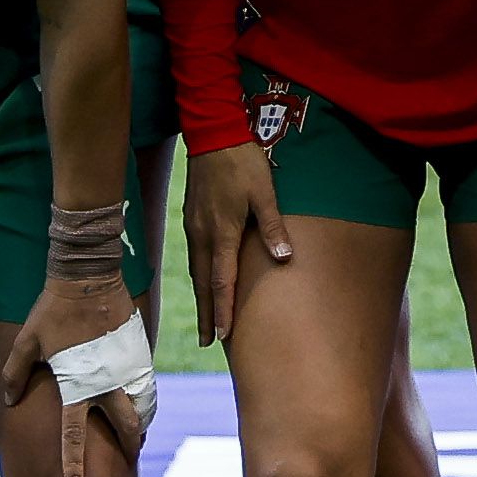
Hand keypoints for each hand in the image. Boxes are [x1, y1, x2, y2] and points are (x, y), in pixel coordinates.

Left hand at [0, 266, 154, 476]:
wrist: (88, 278)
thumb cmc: (53, 311)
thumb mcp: (26, 342)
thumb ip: (15, 374)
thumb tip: (9, 401)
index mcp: (77, 385)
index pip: (74, 434)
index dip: (73, 463)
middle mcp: (107, 383)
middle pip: (126, 428)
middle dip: (129, 448)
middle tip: (129, 460)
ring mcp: (128, 368)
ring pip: (143, 408)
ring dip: (141, 425)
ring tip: (137, 435)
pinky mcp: (140, 353)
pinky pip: (146, 386)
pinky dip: (145, 401)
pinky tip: (140, 404)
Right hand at [184, 140, 291, 343]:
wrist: (213, 135)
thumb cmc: (243, 163)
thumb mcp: (264, 192)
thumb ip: (273, 226)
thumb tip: (285, 258)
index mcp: (222, 232)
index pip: (222, 281)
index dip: (223, 310)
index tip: (224, 336)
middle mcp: (203, 235)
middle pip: (203, 284)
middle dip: (207, 314)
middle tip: (208, 341)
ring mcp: (193, 227)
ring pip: (196, 271)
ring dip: (201, 298)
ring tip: (206, 321)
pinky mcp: (191, 218)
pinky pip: (194, 256)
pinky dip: (198, 277)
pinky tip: (203, 283)